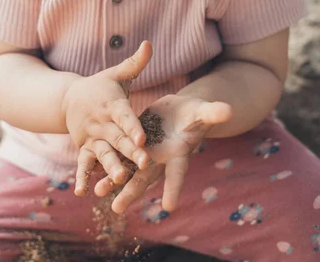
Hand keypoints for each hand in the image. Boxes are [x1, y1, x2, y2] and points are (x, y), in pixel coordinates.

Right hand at [63, 41, 152, 195]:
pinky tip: (82, 192)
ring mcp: (91, 138)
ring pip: (103, 154)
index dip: (133, 128)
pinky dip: (82, 177)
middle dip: (131, 152)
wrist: (69, 98)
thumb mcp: (117, 75)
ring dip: (110, 167)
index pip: (124, 117)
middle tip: (144, 163)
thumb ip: (135, 63)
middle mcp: (101, 124)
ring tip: (119, 179)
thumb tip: (150, 44)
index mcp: (112, 105)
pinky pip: (83, 165)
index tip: (143, 138)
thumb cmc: (101, 86)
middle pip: (118, 139)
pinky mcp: (84, 149)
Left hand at [94, 94, 231, 212]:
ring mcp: (146, 152)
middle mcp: (160, 158)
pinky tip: (90, 170)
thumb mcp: (203, 112)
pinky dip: (106, 162)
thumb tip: (229, 109)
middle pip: (144, 177)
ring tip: (97, 193)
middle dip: (131, 192)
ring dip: (113, 181)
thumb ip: (213, 113)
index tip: (168, 207)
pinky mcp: (134, 143)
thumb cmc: (197, 113)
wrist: (180, 111)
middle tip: (116, 209)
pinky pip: (118, 154)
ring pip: (127, 169)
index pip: (177, 173)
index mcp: (178, 152)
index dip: (173, 188)